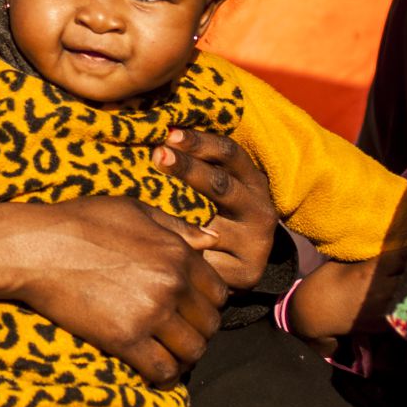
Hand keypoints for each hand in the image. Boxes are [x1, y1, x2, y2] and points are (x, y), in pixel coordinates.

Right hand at [0, 196, 227, 386]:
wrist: (36, 247)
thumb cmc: (80, 221)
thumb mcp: (133, 210)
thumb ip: (176, 227)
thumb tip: (212, 239)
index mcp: (177, 252)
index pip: (218, 291)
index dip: (206, 304)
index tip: (188, 310)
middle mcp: (171, 283)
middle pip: (210, 324)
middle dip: (198, 331)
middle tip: (177, 334)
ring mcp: (150, 312)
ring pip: (192, 350)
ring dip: (183, 355)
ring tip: (166, 353)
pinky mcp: (124, 338)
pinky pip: (163, 370)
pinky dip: (163, 376)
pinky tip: (152, 370)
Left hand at [152, 128, 276, 289]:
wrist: (237, 266)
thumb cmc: (215, 214)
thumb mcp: (214, 189)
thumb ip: (196, 165)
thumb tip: (156, 136)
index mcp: (253, 181)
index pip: (229, 154)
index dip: (200, 142)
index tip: (169, 133)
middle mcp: (261, 210)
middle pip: (221, 185)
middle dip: (187, 168)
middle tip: (158, 154)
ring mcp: (257, 243)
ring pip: (211, 226)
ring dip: (177, 212)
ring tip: (146, 198)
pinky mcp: (247, 273)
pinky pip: (207, 259)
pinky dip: (181, 249)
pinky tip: (155, 241)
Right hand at [288, 248, 406, 339]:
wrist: (314, 314)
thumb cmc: (325, 283)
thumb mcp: (344, 263)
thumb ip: (368, 259)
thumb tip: (388, 251)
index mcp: (373, 271)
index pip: (406, 257)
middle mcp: (383, 291)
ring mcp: (385, 310)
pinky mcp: (385, 325)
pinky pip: (405, 312)